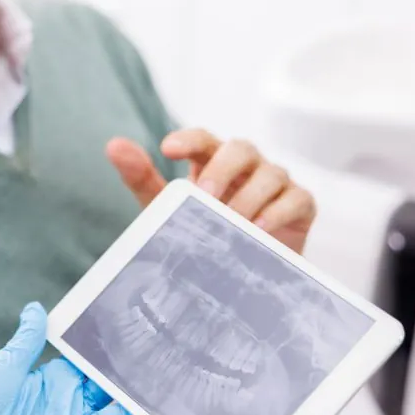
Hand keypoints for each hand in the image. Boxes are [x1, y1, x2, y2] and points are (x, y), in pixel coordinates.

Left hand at [0, 303, 174, 414]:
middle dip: (138, 374)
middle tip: (173, 358)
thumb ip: (27, 340)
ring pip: (118, 414)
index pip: (92, 361)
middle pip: (112, 386)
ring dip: (145, 404)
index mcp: (54, 380)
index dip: (114, 349)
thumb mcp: (4, 366)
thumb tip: (36, 307)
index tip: (142, 331)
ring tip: (180, 389)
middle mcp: (68, 403)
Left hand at [107, 131, 316, 253]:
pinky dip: (278, 212)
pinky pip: (297, 198)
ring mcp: (276, 183)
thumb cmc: (204, 232)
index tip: (168, 150)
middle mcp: (246, 166)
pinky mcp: (301, 204)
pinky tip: (259, 229)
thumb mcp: (169, 209)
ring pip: (271, 173)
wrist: (242, 275)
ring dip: (250, 197)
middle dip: (223, 169)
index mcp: (213, 161)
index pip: (204, 140)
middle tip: (205, 196)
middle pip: (241, 148)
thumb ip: (142, 178)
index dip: (189, 139)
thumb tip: (113, 145)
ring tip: (232, 222)